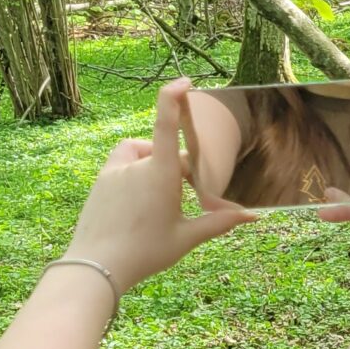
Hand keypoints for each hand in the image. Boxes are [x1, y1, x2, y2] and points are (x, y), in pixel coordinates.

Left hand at [69, 79, 255, 287]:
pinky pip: (122, 162)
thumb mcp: (187, 237)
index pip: (166, 123)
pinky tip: (139, 193)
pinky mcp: (101, 181)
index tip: (185, 82)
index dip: (174, 96)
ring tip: (162, 195)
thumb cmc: (144, 253)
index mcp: (159, 174)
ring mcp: (114, 171)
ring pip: (141, 155)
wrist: (96, 266)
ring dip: (155, 164)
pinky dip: (135, 168)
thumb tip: (253, 216)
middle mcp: (135, 165)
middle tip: (188, 200)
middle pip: (165, 153)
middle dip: (180, 169)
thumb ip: (219, 222)